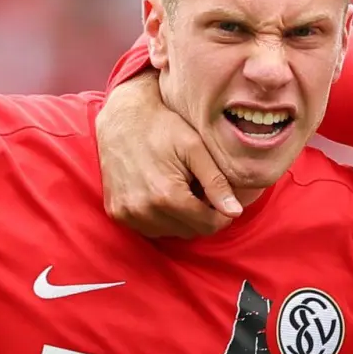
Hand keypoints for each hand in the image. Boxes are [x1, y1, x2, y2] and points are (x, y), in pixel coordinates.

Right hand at [97, 72, 241, 238]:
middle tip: (200, 190)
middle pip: (190, 232)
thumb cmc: (162, 129)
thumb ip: (216, 182)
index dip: (222, 215)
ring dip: (181, 219)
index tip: (222, 200)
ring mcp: (127, 214)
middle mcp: (144, 210)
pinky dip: (161, 218)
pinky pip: (149, 229)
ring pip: (170, 233)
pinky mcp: (117, 213)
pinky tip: (163, 195)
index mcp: (167, 195)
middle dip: (202, 216)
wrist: (122, 120)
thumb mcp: (195, 149)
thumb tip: (235, 212)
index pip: (207, 225)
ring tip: (181, 190)